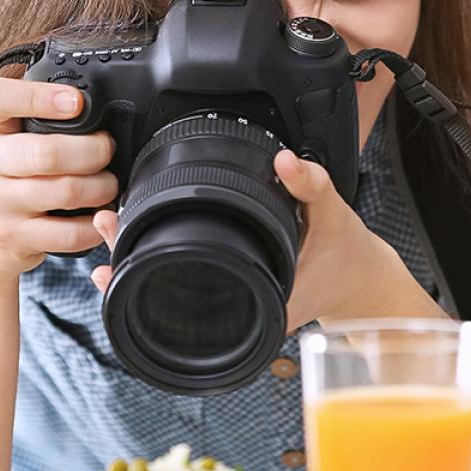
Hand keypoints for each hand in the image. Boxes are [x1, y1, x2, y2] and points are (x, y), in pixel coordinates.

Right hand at [0, 77, 117, 285]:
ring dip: (102, 187)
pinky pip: (68, 233)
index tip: (75, 102)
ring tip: (107, 183)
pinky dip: (94, 224)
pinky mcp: (11, 237)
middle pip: (49, 152)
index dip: (40, 97)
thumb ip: (31, 119)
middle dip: (94, 150)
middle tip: (106, 150)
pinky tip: (99, 215)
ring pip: (66, 191)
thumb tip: (88, 105)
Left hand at [88, 148, 422, 331]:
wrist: (364, 281)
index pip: (186, 303)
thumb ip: (311, 186)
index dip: (144, 283)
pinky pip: (191, 280)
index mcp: (258, 301)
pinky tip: (140, 242)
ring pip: (175, 290)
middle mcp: (242, 309)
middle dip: (131, 265)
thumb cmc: (347, 258)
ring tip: (110, 232)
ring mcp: (237, 301)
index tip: (115, 255)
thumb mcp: (335, 216)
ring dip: (142, 261)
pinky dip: (164, 261)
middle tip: (105, 229)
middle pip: (169, 296)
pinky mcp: (238, 288)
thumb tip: (286, 161)